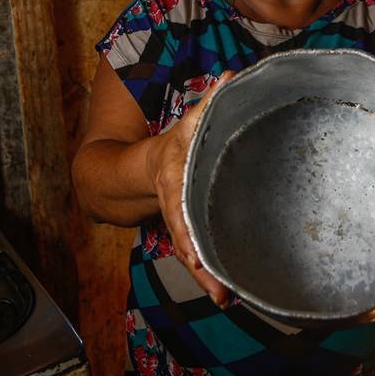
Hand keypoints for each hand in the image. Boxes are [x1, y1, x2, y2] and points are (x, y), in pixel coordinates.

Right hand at [146, 71, 234, 306]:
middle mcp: (175, 208)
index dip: (187, 234)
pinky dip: (212, 273)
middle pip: (187, 242)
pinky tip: (228, 293)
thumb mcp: (188, 123)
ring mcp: (182, 223)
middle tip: (219, 292)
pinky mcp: (194, 232)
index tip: (196, 257)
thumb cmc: (175, 144)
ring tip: (226, 299)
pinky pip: (201, 254)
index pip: (178, 210)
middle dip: (200, 267)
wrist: (145, 167)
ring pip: (193, 254)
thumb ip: (209, 104)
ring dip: (208, 278)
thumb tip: (230, 76)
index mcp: (173, 183)